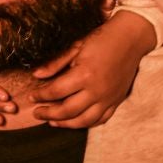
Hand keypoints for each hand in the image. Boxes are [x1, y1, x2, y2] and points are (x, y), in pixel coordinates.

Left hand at [30, 12, 155, 127]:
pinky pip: (101, 119)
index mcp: (84, 74)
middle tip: (37, 113)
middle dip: (49, 114)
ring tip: (52, 121)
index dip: (41, 96)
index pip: (56, 91)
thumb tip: (36, 75)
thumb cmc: (102, 39)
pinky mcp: (117, 100)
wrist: (131, 38)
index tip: (31, 97)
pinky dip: (86, 123)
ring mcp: (108, 98)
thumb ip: (55, 63)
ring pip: (84, 120)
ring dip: (65, 124)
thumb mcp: (76, 46)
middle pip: (68, 111)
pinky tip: (75, 121)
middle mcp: (96, 90)